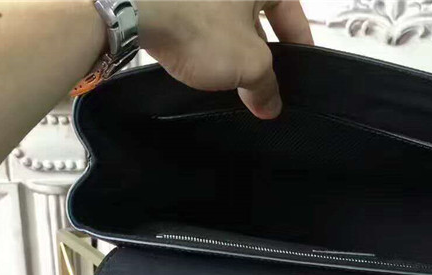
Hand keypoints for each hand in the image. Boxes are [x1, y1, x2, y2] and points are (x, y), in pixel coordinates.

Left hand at [137, 1, 312, 118]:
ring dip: (232, 49)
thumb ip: (267, 86)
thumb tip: (270, 106)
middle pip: (257, 14)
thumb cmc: (202, 28)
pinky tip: (202, 67)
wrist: (131, 7)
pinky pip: (198, 18)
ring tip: (233, 82)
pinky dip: (205, 41)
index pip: (291, 8)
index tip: (300, 67)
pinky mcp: (172, 0)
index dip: (300, 40)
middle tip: (263, 82)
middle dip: (263, 49)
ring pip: (226, 18)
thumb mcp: (249, 64)